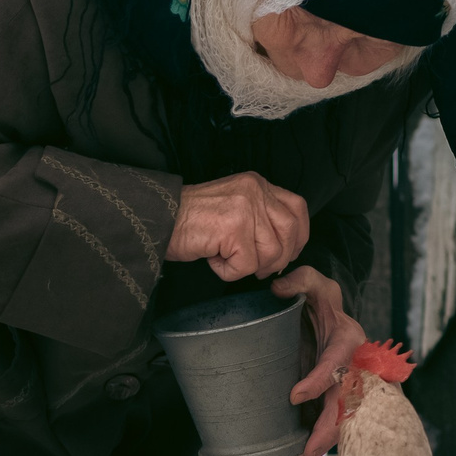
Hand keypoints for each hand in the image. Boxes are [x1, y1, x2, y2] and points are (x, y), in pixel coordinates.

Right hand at [167, 172, 310, 281]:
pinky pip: (247, 266)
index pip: (297, 208)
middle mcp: (254, 190)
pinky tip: (213, 259)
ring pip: (271, 253)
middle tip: (256, 268)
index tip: (289, 253)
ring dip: (248, 267)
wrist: (157, 217)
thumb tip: (283, 249)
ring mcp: (245, 208)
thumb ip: (259, 217)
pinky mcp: (233, 228)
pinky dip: (229, 271)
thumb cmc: (189, 219)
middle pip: (290, 232)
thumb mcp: (232, 206)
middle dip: (278, 258)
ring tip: (224, 258)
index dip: (299, 236)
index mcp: (256, 184)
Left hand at [272, 265, 361, 455]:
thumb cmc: (322, 300)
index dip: (318, 381)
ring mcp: (346, 384)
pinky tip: (297, 452)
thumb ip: (299, 280)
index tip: (294, 395)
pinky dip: (319, 436)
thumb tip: (276, 289)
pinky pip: (332, 418)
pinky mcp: (336, 394)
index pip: (337, 364)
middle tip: (308, 450)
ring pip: (343, 417)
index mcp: (348, 341)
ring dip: (326, 438)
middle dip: (330, 427)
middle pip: (347, 402)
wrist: (330, 313)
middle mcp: (353, 367)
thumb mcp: (314, 283)